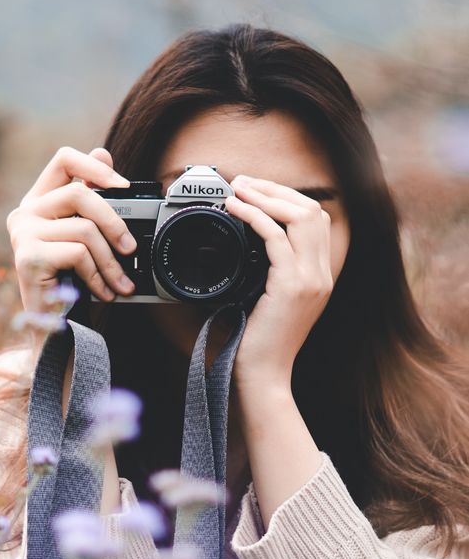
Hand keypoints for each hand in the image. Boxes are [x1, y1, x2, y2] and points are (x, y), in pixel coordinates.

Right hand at [7, 146, 137, 311]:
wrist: (53, 326)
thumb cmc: (70, 279)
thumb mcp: (83, 235)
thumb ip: (91, 198)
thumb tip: (103, 151)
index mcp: (39, 200)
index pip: (64, 160)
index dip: (95, 167)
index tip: (123, 186)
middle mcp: (25, 212)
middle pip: (79, 194)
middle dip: (114, 222)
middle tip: (131, 248)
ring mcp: (22, 234)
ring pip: (84, 229)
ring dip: (110, 261)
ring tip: (120, 283)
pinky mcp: (27, 257)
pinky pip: (78, 254)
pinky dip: (98, 276)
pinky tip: (103, 292)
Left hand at [225, 175, 332, 391]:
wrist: (263, 376)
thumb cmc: (258, 343)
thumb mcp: (268, 300)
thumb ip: (268, 273)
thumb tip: (244, 242)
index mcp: (319, 276)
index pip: (316, 221)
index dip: (287, 199)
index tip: (257, 192)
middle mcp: (322, 274)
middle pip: (312, 211)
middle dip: (276, 190)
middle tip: (244, 182)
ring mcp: (311, 279)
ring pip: (299, 217)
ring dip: (266, 196)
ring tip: (238, 190)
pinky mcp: (292, 285)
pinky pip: (275, 236)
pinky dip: (254, 215)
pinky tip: (235, 209)